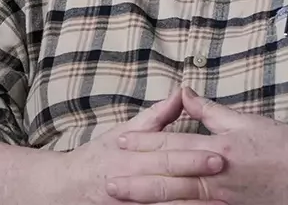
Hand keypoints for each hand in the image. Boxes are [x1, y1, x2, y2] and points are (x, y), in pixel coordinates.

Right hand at [54, 88, 226, 204]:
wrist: (64, 188)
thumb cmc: (97, 158)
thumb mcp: (122, 133)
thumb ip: (155, 118)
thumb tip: (181, 94)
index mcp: (129, 158)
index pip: (165, 158)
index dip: (192, 157)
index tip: (218, 155)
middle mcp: (129, 182)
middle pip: (168, 183)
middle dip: (195, 179)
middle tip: (223, 173)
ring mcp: (130, 204)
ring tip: (222, 204)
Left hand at [107, 86, 287, 204]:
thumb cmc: (282, 145)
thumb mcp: (244, 120)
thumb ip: (208, 110)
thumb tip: (184, 93)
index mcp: (218, 148)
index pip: (173, 144)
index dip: (145, 143)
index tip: (121, 142)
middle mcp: (217, 175)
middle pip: (169, 178)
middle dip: (136, 181)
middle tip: (108, 183)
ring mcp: (224, 199)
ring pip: (179, 202)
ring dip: (149, 202)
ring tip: (125, 201)